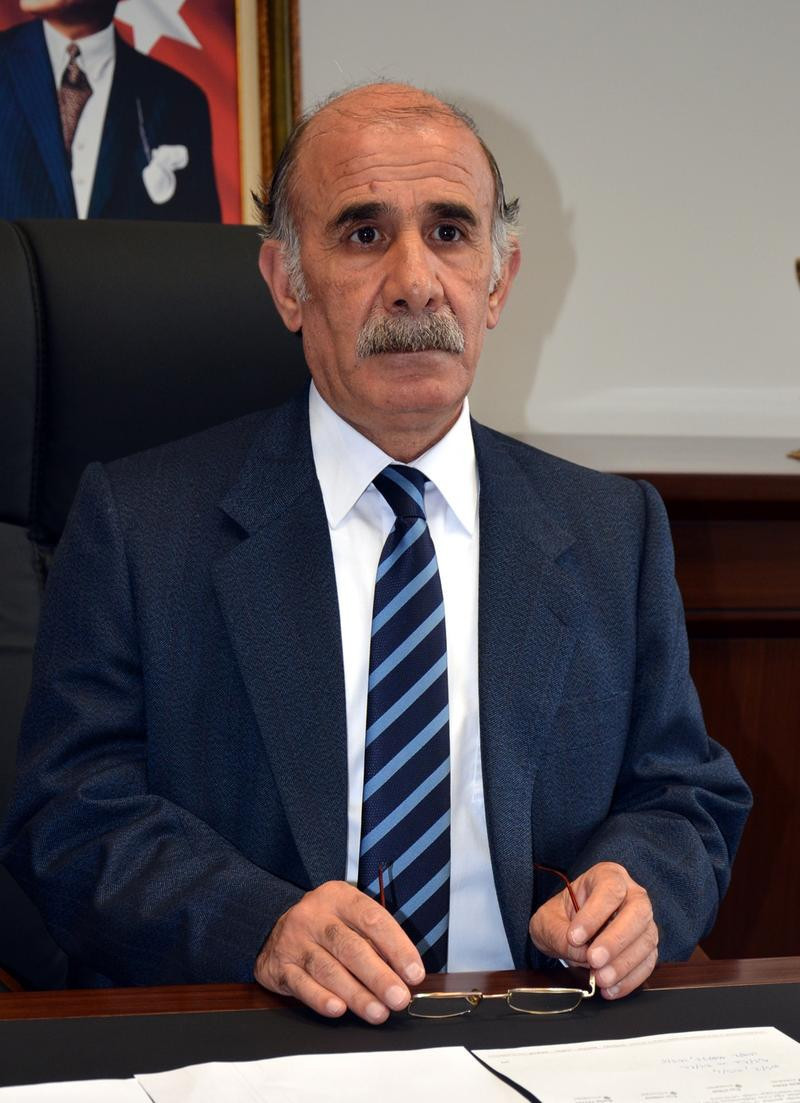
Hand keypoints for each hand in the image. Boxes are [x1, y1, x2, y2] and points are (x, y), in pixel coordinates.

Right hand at [254, 880, 424, 1023]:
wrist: (269, 924)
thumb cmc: (323, 924)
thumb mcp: (347, 916)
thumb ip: (373, 938)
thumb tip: (404, 973)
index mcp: (339, 898)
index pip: (373, 919)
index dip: (397, 947)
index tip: (414, 972)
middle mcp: (315, 916)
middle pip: (351, 947)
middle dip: (379, 976)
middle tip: (399, 998)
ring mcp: (295, 940)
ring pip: (328, 969)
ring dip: (356, 994)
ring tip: (378, 1012)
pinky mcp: (280, 966)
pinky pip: (302, 984)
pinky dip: (321, 998)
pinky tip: (338, 1009)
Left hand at [529, 861, 657, 999]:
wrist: (570, 934)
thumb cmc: (561, 918)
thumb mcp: (547, 920)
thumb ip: (558, 933)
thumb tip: (580, 951)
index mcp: (606, 876)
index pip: (609, 889)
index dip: (595, 913)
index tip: (575, 936)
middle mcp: (631, 894)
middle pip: (638, 911)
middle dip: (616, 939)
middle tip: (594, 960)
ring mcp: (643, 921)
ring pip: (646, 938)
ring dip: (624, 963)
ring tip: (600, 978)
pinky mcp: (647, 946)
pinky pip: (648, 962)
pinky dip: (631, 978)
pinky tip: (612, 988)